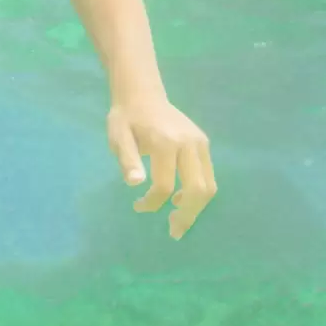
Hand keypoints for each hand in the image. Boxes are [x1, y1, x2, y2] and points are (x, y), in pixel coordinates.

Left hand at [107, 96, 216, 238]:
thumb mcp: (118, 136)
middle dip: (186, 215)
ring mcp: (200, 143)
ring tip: (178, 220)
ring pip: (208, 185)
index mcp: (165, 142)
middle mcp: (189, 143)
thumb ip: (127, 160)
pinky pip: (208, 175)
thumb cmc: (126, 118)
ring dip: (195, 207)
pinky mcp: (204, 144)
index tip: (138, 207)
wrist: (143, 94)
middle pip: (197, 189)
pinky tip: (180, 199)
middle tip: (173, 231)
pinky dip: (198, 193)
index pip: (165, 184)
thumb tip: (135, 183)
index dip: (153, 202)